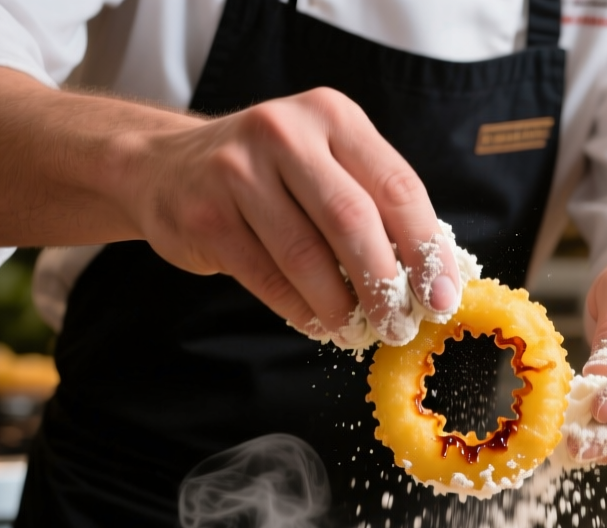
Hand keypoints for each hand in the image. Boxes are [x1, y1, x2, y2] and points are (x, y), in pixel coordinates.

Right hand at [122, 87, 459, 340]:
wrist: (164, 167)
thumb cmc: (271, 177)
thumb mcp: (326, 166)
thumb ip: (376, 207)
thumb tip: (435, 280)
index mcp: (333, 117)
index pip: (397, 187)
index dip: (427, 249)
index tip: (441, 296)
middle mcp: (285, 132)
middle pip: (353, 221)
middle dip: (385, 285)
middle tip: (400, 326)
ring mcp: (237, 170)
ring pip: (308, 255)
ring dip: (341, 306)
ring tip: (358, 330)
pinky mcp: (205, 215)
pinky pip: (267, 277)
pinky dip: (300, 309)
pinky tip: (318, 323)